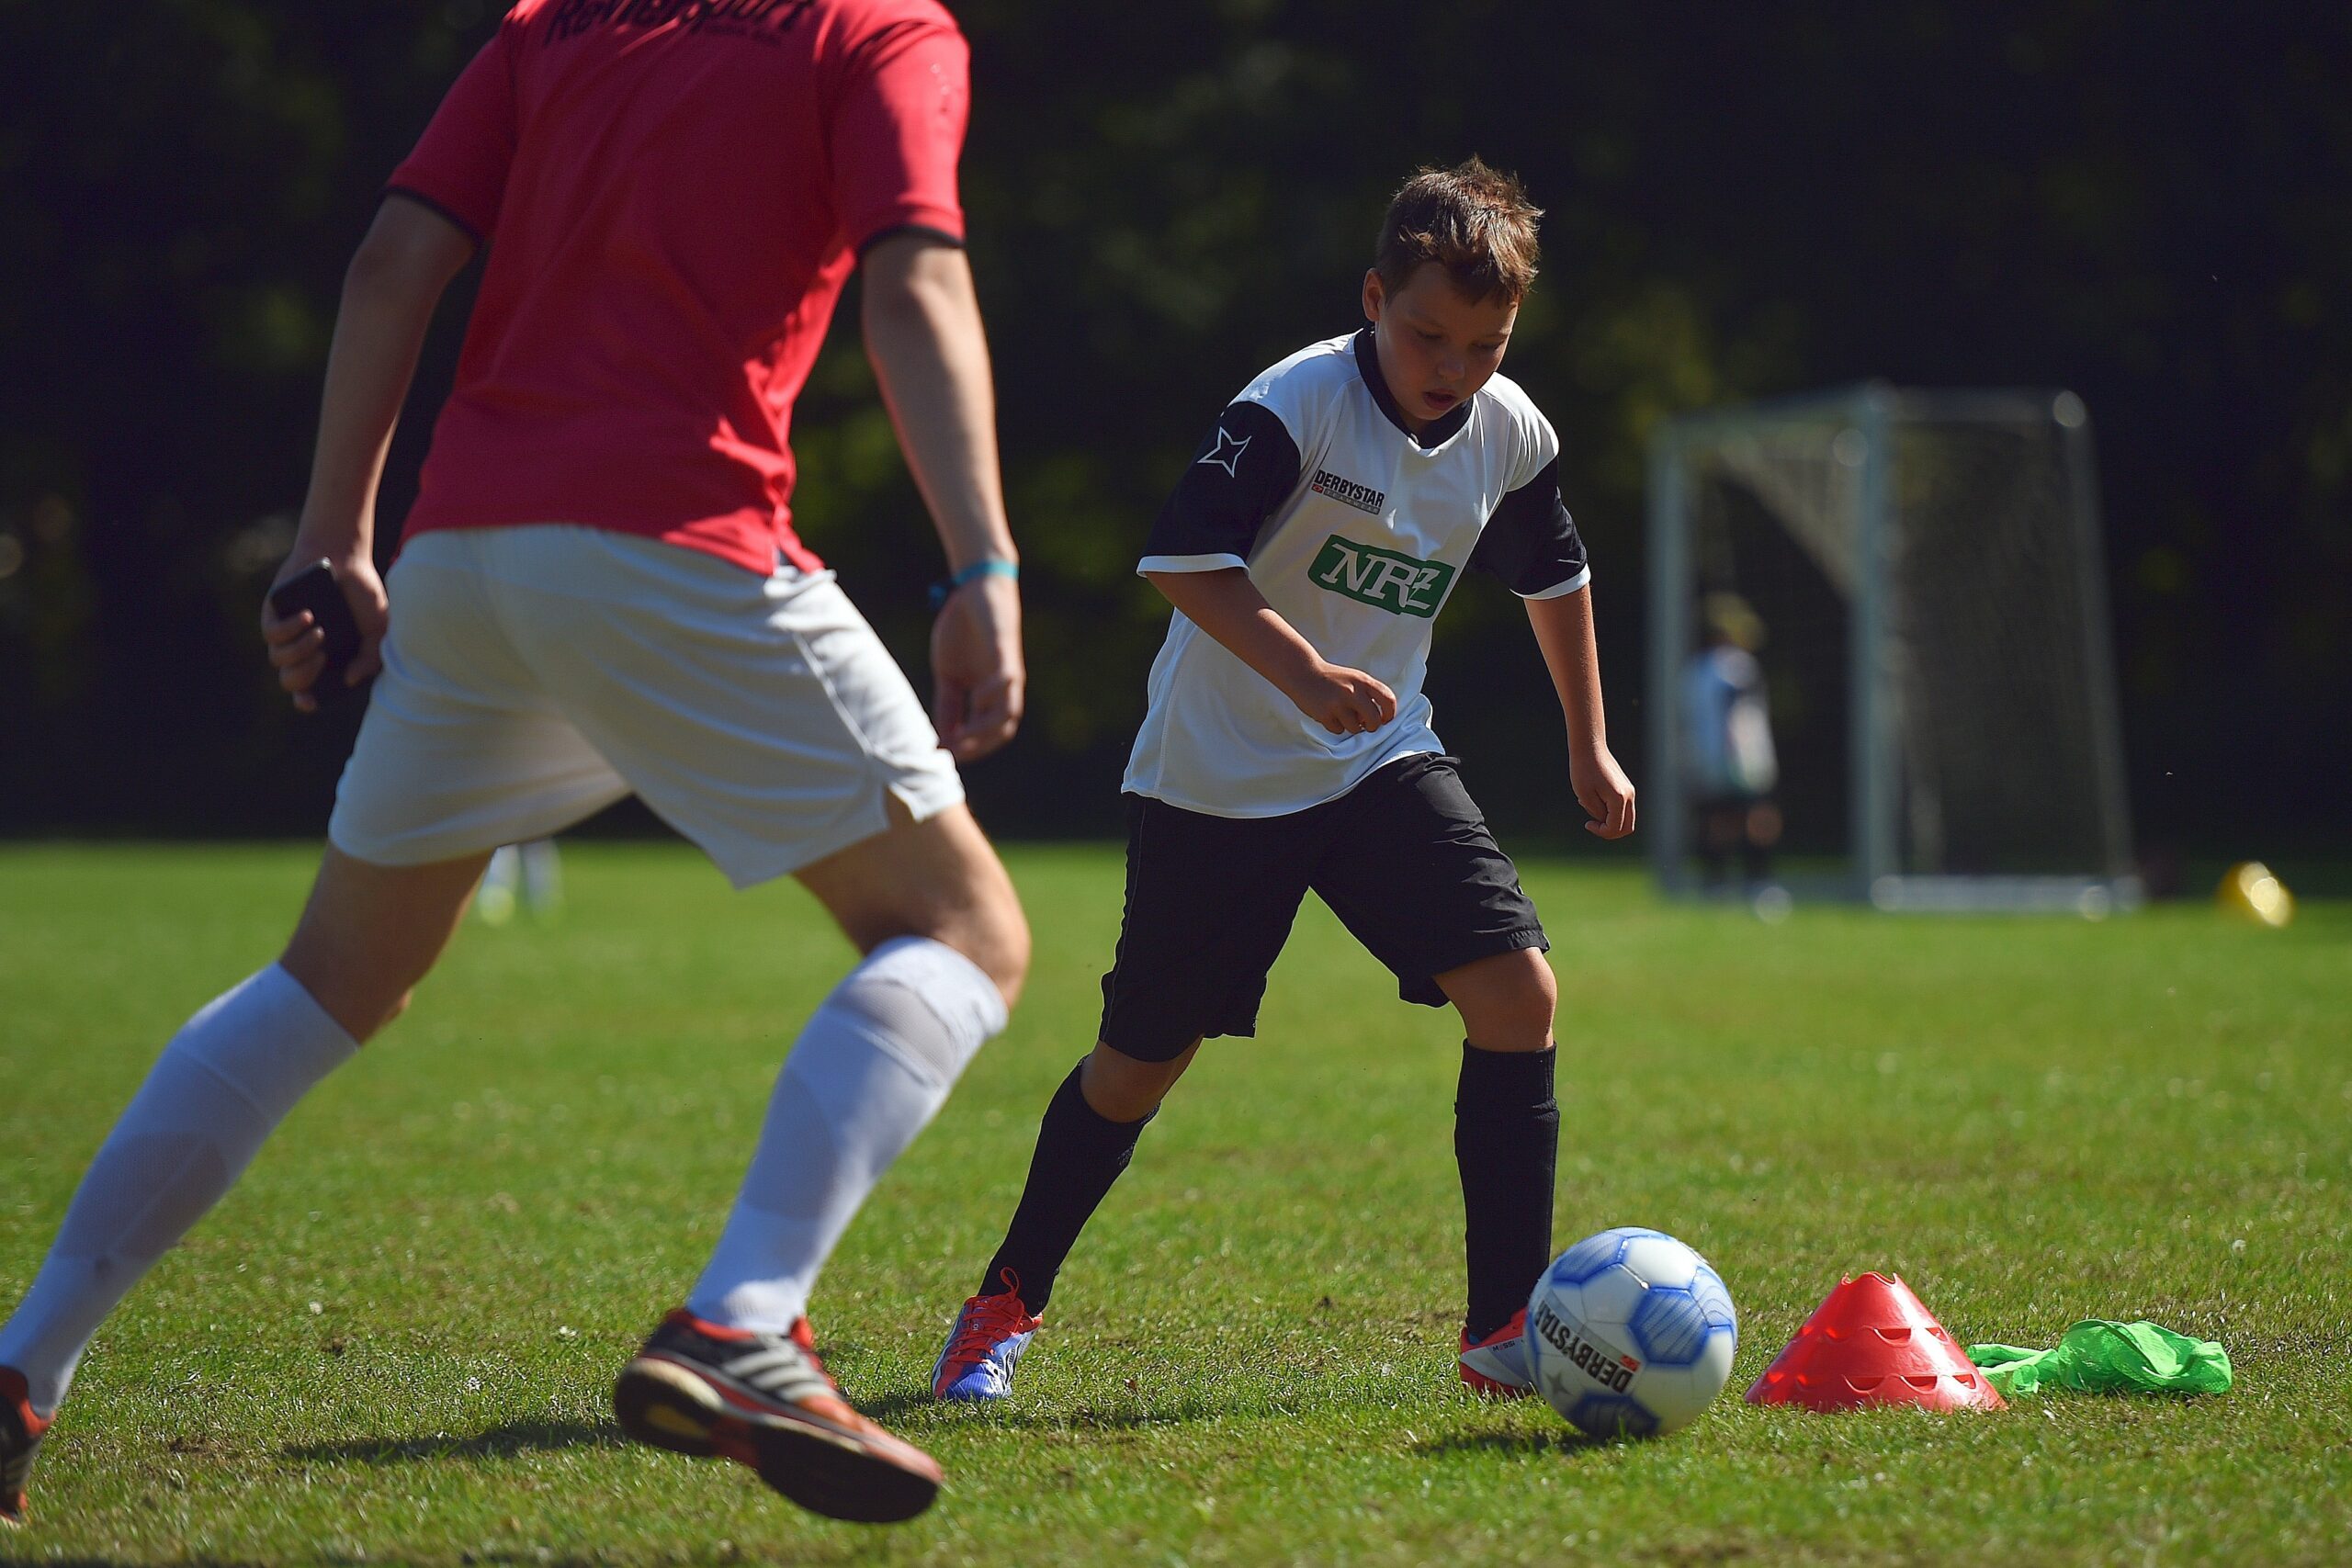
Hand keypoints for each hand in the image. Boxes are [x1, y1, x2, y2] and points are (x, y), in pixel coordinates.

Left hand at [260, 546, 387, 712]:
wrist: (345, 556)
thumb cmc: (363, 594)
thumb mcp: (379, 629)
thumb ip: (371, 658)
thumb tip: (349, 680)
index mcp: (330, 661)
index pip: (311, 691)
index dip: (307, 701)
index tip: (310, 700)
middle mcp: (305, 650)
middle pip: (291, 681)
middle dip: (304, 675)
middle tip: (323, 655)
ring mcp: (287, 633)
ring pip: (279, 660)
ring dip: (299, 650)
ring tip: (320, 630)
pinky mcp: (274, 614)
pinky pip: (272, 635)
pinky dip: (290, 629)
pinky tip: (308, 616)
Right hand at [931, 572, 1023, 760]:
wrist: (976, 590)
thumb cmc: (963, 630)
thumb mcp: (948, 673)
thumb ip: (947, 703)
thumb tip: (940, 739)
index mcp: (987, 696)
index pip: (985, 734)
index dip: (968, 749)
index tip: (942, 755)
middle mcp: (1001, 690)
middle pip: (1001, 731)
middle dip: (978, 747)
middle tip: (953, 753)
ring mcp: (1005, 672)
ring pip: (1008, 713)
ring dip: (986, 729)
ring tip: (964, 736)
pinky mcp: (1005, 652)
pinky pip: (1007, 680)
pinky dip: (995, 692)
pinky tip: (977, 696)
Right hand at [1289, 660, 1396, 736]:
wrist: (1304, 672)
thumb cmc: (1332, 678)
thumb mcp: (1355, 678)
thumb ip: (1369, 693)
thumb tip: (1379, 718)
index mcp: (1363, 681)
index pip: (1388, 700)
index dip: (1390, 714)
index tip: (1385, 719)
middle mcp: (1352, 692)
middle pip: (1374, 720)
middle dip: (1372, 727)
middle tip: (1366, 725)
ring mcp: (1338, 703)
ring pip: (1355, 728)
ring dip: (1351, 726)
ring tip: (1341, 714)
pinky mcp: (1325, 714)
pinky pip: (1338, 730)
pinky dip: (1336, 726)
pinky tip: (1330, 714)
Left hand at [1571, 740, 1635, 837]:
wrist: (1589, 747)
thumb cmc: (1583, 771)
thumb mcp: (1585, 797)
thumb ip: (1598, 814)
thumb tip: (1606, 822)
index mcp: (1619, 799)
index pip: (1615, 828)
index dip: (1600, 832)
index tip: (1587, 823)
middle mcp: (1629, 796)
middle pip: (1627, 828)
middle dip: (1610, 831)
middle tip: (1593, 824)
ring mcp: (1630, 791)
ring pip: (1627, 819)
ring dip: (1611, 821)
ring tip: (1592, 808)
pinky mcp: (1626, 787)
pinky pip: (1623, 808)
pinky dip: (1612, 812)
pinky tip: (1595, 801)